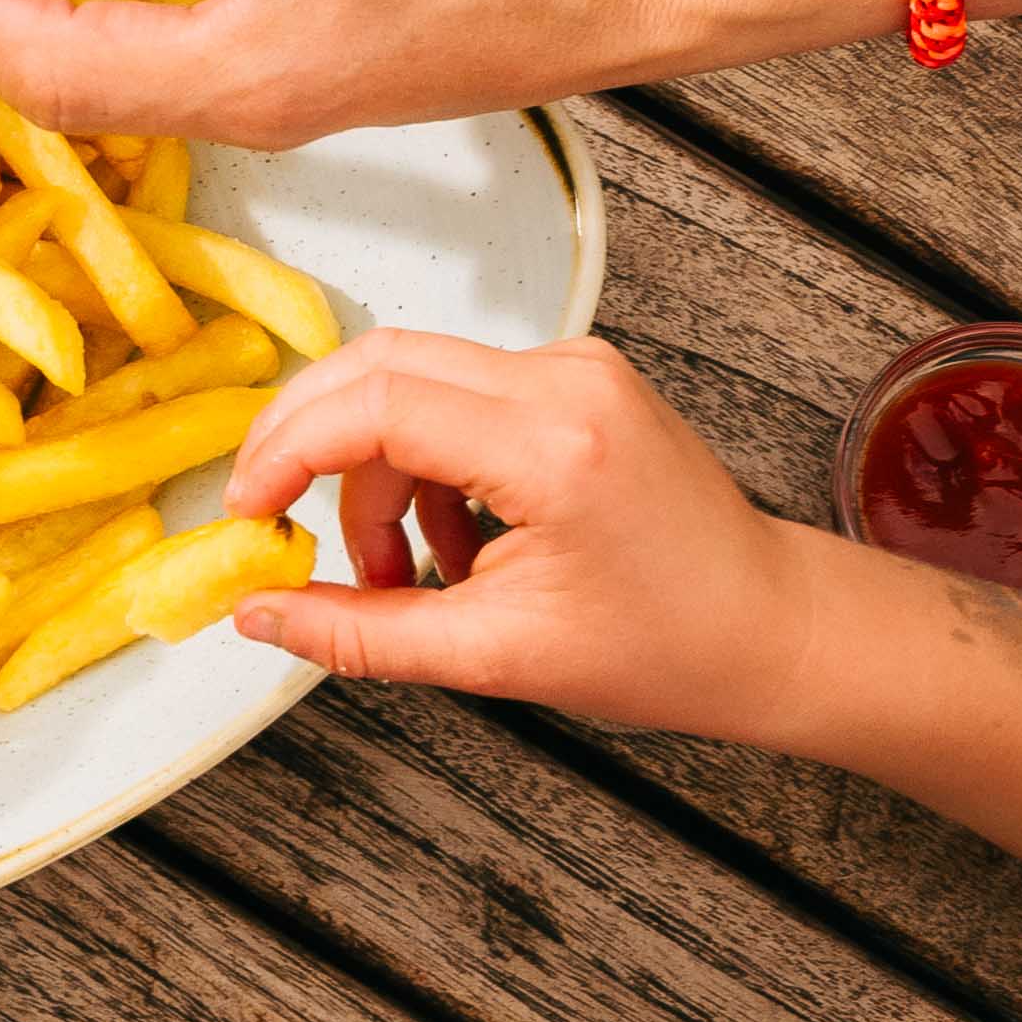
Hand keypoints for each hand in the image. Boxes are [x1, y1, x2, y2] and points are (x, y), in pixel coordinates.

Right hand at [210, 334, 872, 757]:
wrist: (773, 627)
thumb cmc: (665, 648)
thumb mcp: (496, 656)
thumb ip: (361, 632)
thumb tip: (255, 612)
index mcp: (552, 445)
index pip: (374, 403)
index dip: (286, 452)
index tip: (247, 515)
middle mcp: (565, 379)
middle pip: (378, 364)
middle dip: (306, 441)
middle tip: (272, 519)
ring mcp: (575, 367)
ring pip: (410, 378)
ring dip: (373, 469)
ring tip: (399, 575)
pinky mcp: (576, 377)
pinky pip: (456, 393)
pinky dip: (422, 461)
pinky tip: (448, 546)